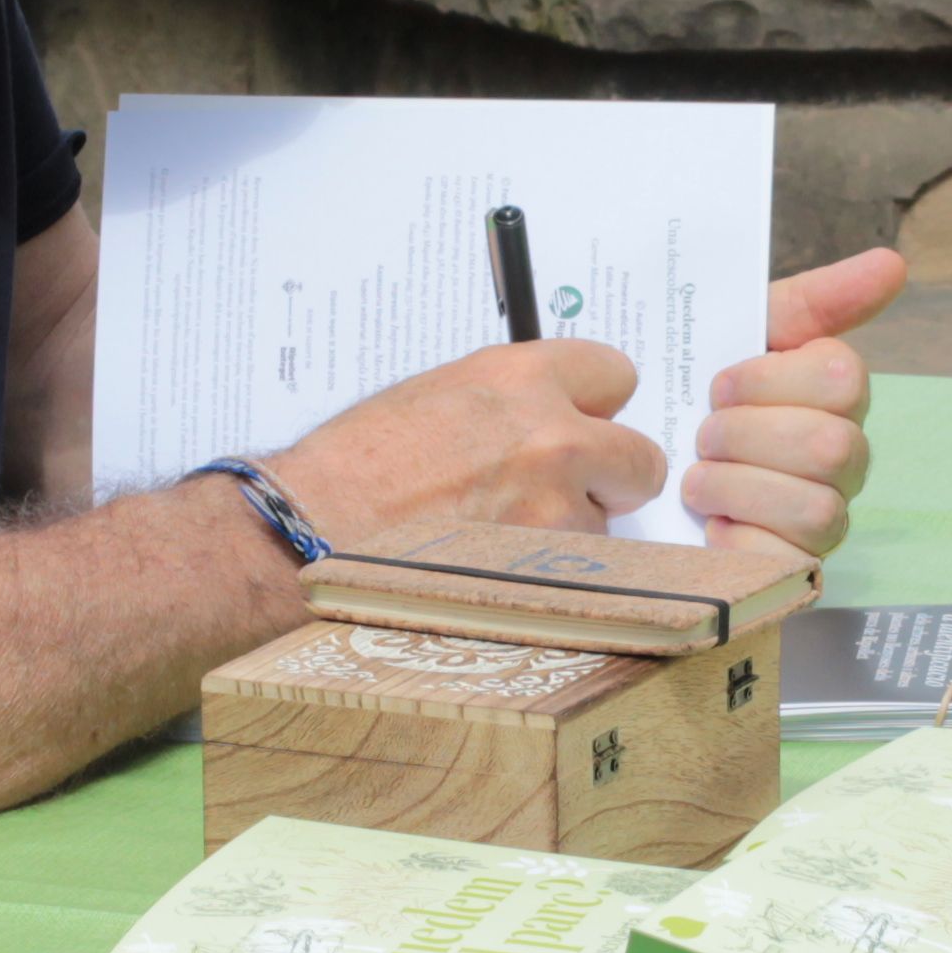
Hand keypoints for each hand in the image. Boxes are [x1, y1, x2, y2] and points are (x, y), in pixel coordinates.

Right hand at [274, 336, 664, 541]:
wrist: (311, 528)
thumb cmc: (354, 466)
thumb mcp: (437, 396)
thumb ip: (508, 402)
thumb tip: (548, 417)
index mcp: (521, 378)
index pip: (617, 375)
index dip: (598, 406)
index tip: (584, 423)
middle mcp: (552, 436)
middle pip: (641, 456)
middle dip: (610, 478)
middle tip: (564, 493)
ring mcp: (554, 508)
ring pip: (606, 527)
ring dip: (569, 536)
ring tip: (496, 540)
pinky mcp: (547, 570)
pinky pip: (577, 576)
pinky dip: (547, 578)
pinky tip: (491, 570)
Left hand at [682, 246, 904, 556]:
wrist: (629, 462)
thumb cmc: (692, 395)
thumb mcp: (740, 333)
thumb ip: (815, 299)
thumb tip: (893, 263)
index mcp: (833, 396)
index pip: (843, 378)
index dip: (768, 380)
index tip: (718, 384)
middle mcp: (841, 459)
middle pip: (833, 446)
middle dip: (747, 437)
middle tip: (702, 436)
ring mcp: (823, 521)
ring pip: (818, 510)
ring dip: (737, 488)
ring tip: (694, 483)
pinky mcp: (794, 574)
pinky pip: (792, 565)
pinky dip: (741, 544)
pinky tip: (711, 529)